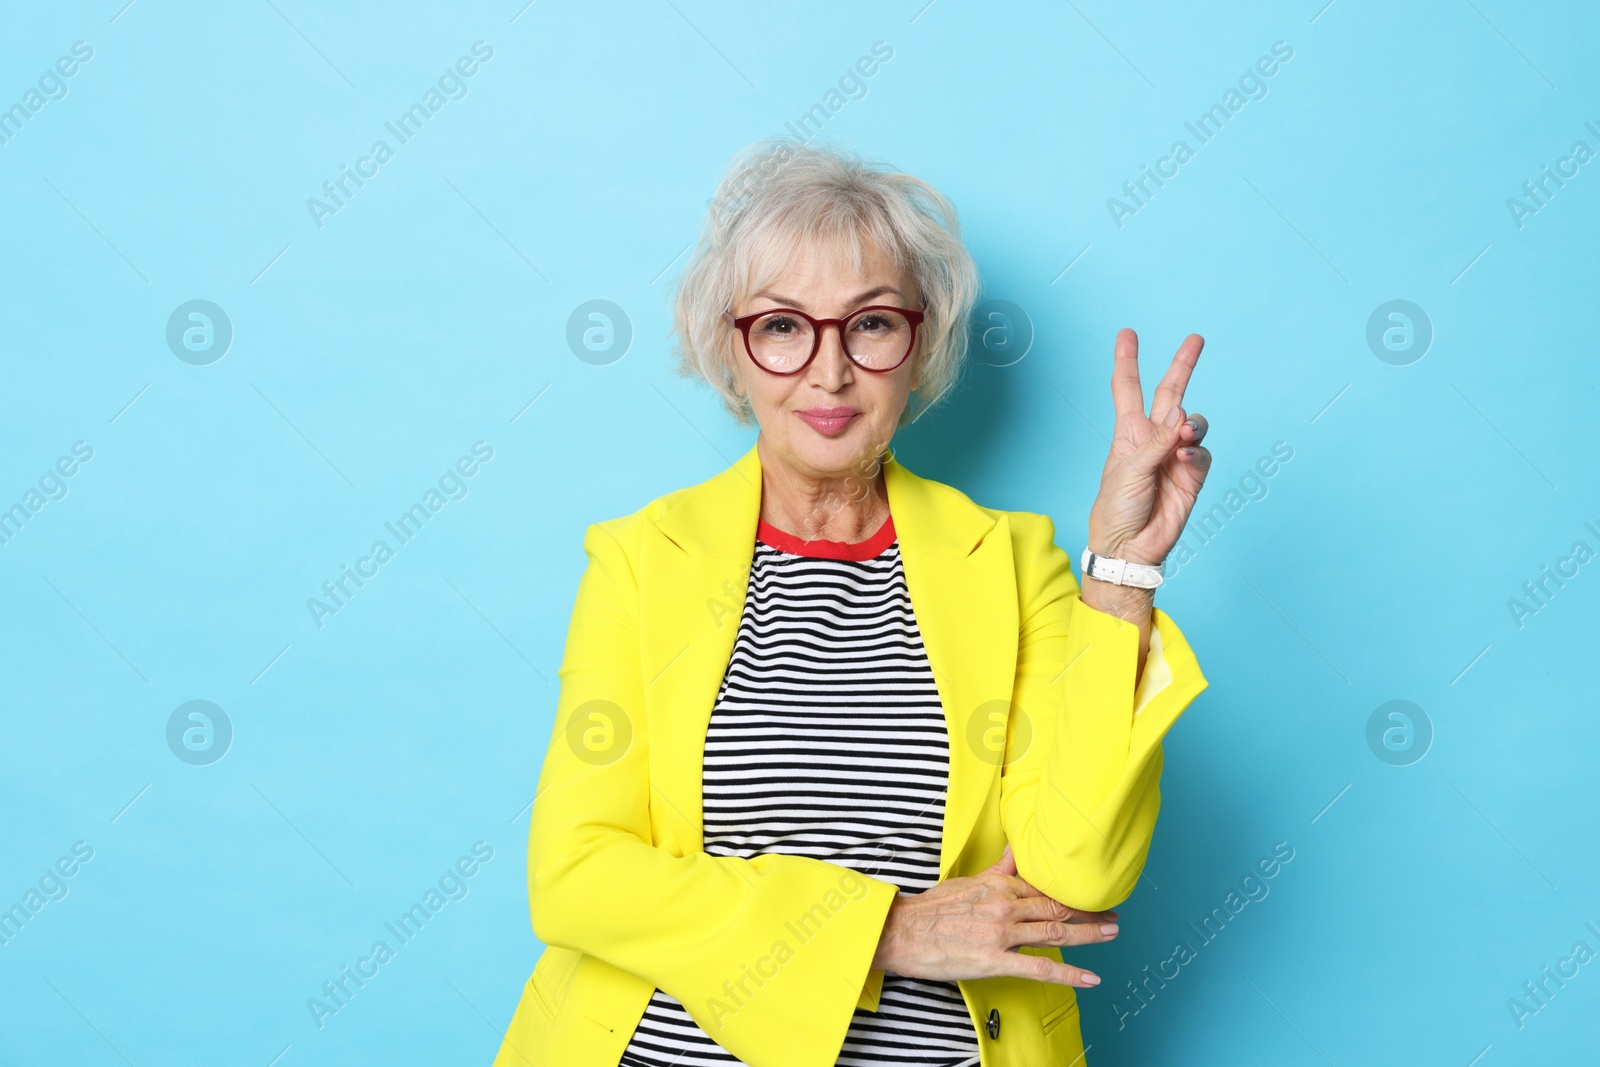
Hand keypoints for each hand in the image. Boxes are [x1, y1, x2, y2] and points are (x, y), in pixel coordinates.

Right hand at [869, 845, 1119, 987]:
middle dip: (1090, 912)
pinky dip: (1070, 973)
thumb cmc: (932, 909)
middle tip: (1114, 915)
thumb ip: (998, 869)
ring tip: (1111, 934)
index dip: (1074, 893)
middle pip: (1057, 907)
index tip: (1093, 894)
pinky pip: (1040, 968)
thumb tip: (1016, 850)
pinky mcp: (995, 960)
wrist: (903, 932)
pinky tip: (1091, 978)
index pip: (1046, 888)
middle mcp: (1006, 906)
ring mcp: (1002, 933)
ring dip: (1089, 934)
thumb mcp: (968, 881)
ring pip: (1056, 931)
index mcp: (999, 885)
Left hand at [1087, 329, 1212, 565]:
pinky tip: (1184, 457)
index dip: (1127, 360)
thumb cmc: (1116, 509)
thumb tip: (1181, 413)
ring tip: (1183, 434)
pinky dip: (1197, 450)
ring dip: (1192, 422)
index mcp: (1128, 433)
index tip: (1127, 333)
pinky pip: (1202, 451)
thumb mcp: (1127, 471)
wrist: (1130, 547)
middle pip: (1171, 393)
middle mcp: (1154, 439)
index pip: (1127, 389)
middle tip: (1196, 338)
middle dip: (1183, 365)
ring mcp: (1175, 455)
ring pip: (1195, 422)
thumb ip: (1156, 441)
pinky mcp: (1192, 475)